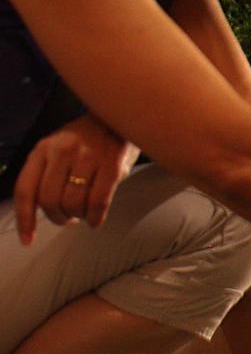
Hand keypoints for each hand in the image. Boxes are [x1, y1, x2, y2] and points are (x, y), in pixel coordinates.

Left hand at [13, 113, 138, 243]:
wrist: (124, 114)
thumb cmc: (90, 138)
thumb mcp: (60, 147)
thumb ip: (49, 171)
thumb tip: (42, 208)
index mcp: (44, 148)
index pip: (25, 189)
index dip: (24, 219)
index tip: (27, 239)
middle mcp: (62, 151)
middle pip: (49, 200)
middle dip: (58, 217)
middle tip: (67, 219)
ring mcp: (88, 156)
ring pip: (73, 203)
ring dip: (77, 216)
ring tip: (83, 214)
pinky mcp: (112, 164)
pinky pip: (98, 201)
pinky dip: (95, 217)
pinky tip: (96, 220)